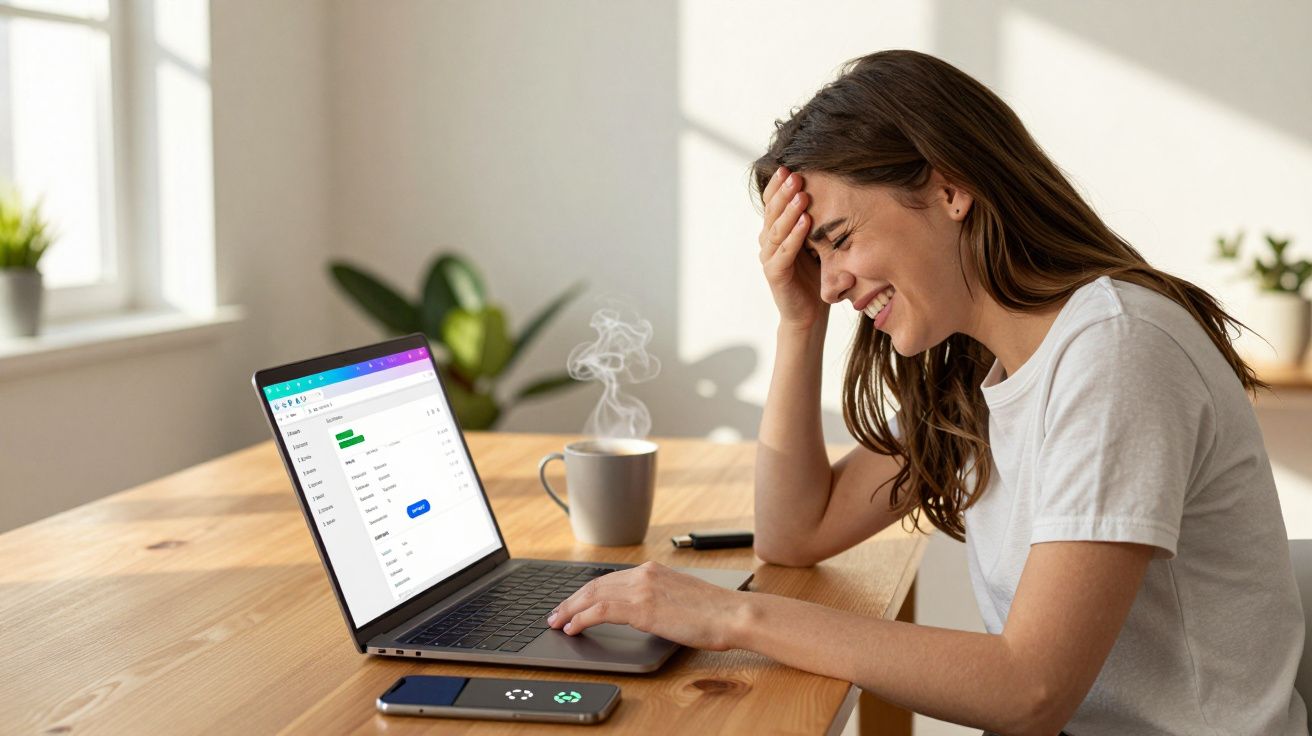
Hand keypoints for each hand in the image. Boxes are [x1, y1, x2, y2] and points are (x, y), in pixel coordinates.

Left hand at [546, 561, 746, 650]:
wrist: (732, 613)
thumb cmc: (715, 612)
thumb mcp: (681, 596)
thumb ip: (658, 597)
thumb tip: (643, 610)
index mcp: (653, 570)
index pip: (609, 579)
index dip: (587, 592)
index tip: (574, 603)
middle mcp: (644, 574)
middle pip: (595, 585)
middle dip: (572, 600)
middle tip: (556, 613)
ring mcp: (642, 589)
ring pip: (592, 596)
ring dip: (570, 609)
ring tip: (557, 621)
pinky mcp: (642, 607)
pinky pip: (600, 611)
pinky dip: (581, 618)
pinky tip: (573, 627)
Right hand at [758, 166, 825, 331]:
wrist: (809, 314)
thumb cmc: (816, 276)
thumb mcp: (817, 242)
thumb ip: (817, 222)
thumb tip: (834, 190)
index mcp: (775, 231)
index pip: (772, 203)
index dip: (778, 186)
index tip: (789, 167)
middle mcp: (768, 242)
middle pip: (772, 212)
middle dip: (784, 192)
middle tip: (795, 175)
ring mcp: (769, 257)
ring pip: (776, 229)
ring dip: (789, 211)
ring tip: (801, 195)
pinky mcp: (774, 274)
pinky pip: (783, 252)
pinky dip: (794, 236)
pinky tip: (805, 223)